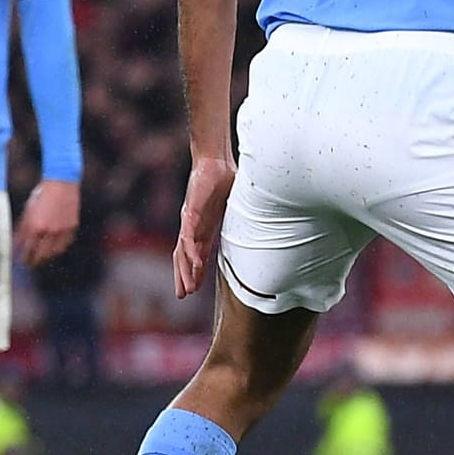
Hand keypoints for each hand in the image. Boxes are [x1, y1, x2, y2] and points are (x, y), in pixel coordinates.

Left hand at [14, 179, 79, 266]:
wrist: (61, 183)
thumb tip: (17, 244)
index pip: (27, 250)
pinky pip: (65, 244)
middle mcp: (48, 231)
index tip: (20, 261)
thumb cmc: (41, 195)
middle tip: (30, 264)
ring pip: (54, 252)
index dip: (23, 258)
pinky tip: (54, 249)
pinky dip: (59, 248)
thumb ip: (22, 228)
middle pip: (40, 255)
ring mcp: (62, 230)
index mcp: (34, 227)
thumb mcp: (28, 211)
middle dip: (34, 261)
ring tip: (42, 258)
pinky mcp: (72, 227)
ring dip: (47, 257)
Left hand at [174, 155, 237, 297]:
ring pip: (184, 252)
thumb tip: (270, 219)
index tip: (195, 286)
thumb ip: (246, 216)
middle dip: (184, 275)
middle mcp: (194, 226)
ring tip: (186, 289)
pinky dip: (190, 253)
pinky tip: (193, 265)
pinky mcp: (191, 212)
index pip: (198, 251)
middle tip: (183, 294)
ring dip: (185, 271)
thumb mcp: (238, 205)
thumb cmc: (227, 177)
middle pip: (186, 256)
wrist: (215, 160)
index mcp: (205, 225)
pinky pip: (189, 237)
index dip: (195, 269)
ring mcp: (191, 220)